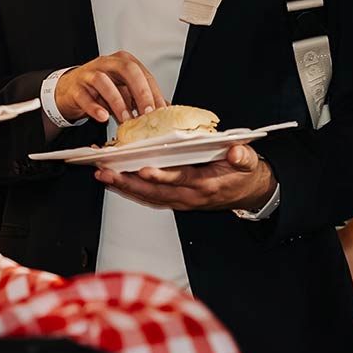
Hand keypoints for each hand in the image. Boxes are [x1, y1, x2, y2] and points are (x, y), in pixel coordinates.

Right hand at [54, 51, 165, 125]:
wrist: (69, 90)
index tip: (160, 111)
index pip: (143, 74)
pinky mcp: (76, 88)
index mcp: (123, 61)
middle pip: (127, 70)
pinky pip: (84, 97)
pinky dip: (94, 108)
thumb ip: (141, 97)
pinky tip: (103, 117)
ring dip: (118, 102)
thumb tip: (164, 110)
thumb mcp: (123, 90)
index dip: (153, 92)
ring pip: (104, 82)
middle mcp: (107, 63)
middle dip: (140, 91)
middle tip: (146, 112)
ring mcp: (89, 74)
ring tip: (126, 119)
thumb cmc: (99, 89)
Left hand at [97, 143, 274, 211]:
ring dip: (125, 187)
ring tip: (103, 175)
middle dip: (129, 182)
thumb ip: (242, 157)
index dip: (163, 176)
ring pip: (148, 196)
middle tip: (107, 172)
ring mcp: (181, 201)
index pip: (181, 179)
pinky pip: (150, 197)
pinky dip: (132, 190)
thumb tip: (235, 152)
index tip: (145, 169)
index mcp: (206, 184)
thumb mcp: (249, 162)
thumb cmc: (242, 175)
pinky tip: (116, 181)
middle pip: (155, 192)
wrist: (248, 193)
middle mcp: (190, 196)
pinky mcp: (176, 200)